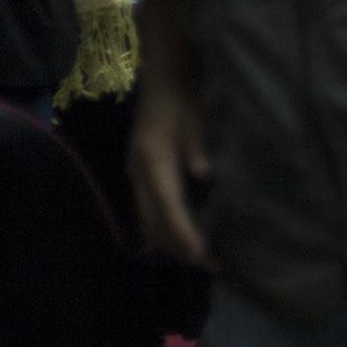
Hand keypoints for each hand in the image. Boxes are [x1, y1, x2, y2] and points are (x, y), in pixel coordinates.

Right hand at [128, 80, 212, 267]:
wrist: (162, 83)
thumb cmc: (183, 101)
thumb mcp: (195, 123)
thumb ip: (198, 151)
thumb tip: (204, 178)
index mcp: (151, 162)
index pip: (167, 208)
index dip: (184, 233)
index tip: (202, 254)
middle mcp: (139, 175)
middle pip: (154, 223)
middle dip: (179, 247)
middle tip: (210, 263)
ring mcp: (136, 177)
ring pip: (149, 222)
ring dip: (172, 241)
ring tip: (201, 256)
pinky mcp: (141, 177)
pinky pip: (150, 212)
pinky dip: (166, 228)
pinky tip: (186, 234)